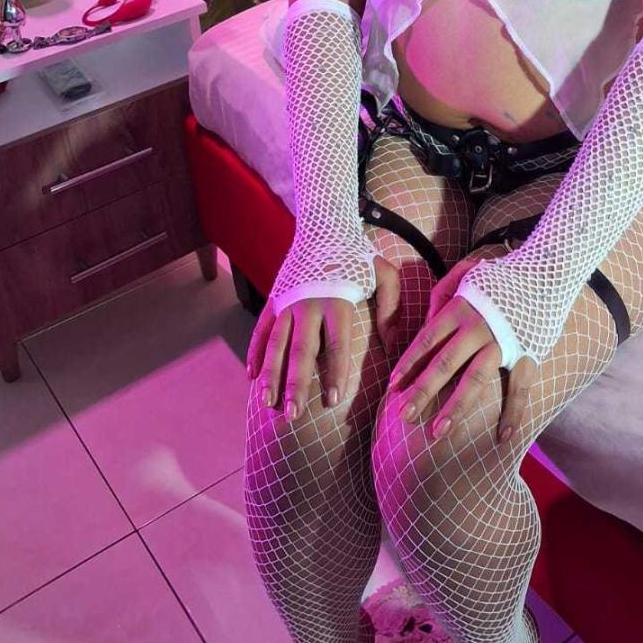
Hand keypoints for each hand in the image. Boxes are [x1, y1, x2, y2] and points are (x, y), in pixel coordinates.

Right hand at [246, 257, 402, 416]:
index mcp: (337, 299)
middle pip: (301, 350)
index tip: (333, 400)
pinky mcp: (273, 299)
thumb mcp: (383, 273)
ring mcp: (287, 302)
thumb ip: (390, 306)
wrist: (323, 227)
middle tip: (294, 414)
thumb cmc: (358, 257)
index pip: (336, 343)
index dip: (335, 373)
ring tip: (267, 403)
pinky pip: (261, 330)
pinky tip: (251, 377)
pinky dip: (255, 352)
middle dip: (296, 384)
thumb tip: (391, 343)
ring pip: (276, 344)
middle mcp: (308, 303)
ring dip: (271, 374)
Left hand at [388, 257, 536, 446]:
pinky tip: (503, 438)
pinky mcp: (528, 353)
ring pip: (476, 379)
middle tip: (403, 416)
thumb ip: (442, 294)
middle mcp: (479, 327)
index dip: (409, 363)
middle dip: (422, 391)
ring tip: (438, 432)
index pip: (428, 339)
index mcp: (461, 307)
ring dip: (456, 407)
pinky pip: (520, 388)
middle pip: (445, 363)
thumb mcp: (466, 272)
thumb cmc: (501, 275)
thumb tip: (426, 321)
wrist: (547, 271)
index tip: (393, 386)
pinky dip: (513, 414)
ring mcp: (504, 342)